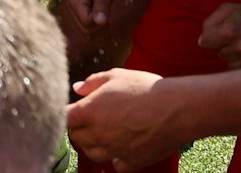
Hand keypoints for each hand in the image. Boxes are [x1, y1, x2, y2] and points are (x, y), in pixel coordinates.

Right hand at [63, 0, 121, 31]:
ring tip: (103, 10)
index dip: (100, 21)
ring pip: (86, 29)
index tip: (107, 11)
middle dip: (98, 25)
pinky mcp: (77, 10)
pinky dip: (95, 22)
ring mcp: (73, 9)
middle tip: (107, 12)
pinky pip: (86, 24)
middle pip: (85, 29)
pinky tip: (100, 12)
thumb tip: (100, 22)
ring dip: (98, 24)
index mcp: (74, 1)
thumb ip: (102, 5)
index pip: (87, 23)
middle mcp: (70, 6)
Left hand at [66, 69, 186, 170]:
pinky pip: (115, 165)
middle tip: (89, 119)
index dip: (65, 113)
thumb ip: (91, 82)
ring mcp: (113, 150)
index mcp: (89, 111)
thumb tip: (76, 88)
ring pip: (91, 153)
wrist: (177, 108)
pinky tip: (122, 147)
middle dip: (78, 127)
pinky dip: (115, 158)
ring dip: (93, 144)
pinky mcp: (131, 162)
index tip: (72, 110)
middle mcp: (98, 134)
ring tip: (104, 132)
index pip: (63, 118)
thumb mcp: (115, 76)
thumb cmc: (146, 88)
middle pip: (75, 137)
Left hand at [198, 0, 240, 68]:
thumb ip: (210, 23)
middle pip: (216, 53)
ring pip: (227, 61)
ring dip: (230, 54)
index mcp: (229, 31)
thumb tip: (202, 40)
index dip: (209, 37)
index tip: (216, 34)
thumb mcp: (227, 9)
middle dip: (220, 45)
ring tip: (240, 43)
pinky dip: (240, 61)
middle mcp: (239, 47)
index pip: (205, 43)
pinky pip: (239, 67)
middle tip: (232, 36)